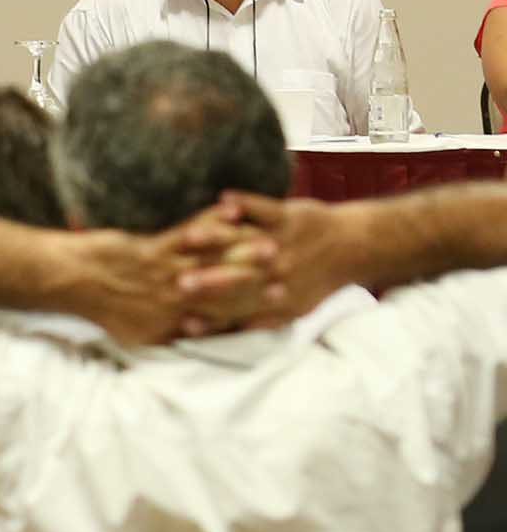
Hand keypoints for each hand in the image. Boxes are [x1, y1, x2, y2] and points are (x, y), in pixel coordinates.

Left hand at [72, 203, 278, 344]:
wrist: (71, 283)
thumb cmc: (102, 305)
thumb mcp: (136, 334)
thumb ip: (166, 336)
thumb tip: (189, 339)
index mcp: (173, 322)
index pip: (222, 317)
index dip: (253, 309)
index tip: (279, 300)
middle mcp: (174, 302)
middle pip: (226, 292)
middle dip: (259, 280)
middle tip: (289, 272)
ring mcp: (165, 275)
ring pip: (214, 264)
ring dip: (245, 251)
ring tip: (274, 243)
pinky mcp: (153, 250)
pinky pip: (188, 234)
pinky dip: (212, 222)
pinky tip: (231, 209)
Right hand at [179, 192, 354, 328]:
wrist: (354, 246)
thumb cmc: (317, 280)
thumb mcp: (295, 309)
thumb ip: (261, 322)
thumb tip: (234, 333)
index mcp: (274, 294)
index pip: (236, 307)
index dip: (210, 315)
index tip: (182, 320)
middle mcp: (276, 271)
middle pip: (234, 276)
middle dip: (206, 280)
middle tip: (177, 283)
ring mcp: (281, 241)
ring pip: (244, 241)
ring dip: (217, 238)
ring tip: (191, 239)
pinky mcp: (289, 216)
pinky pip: (264, 208)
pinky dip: (245, 202)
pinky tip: (223, 198)